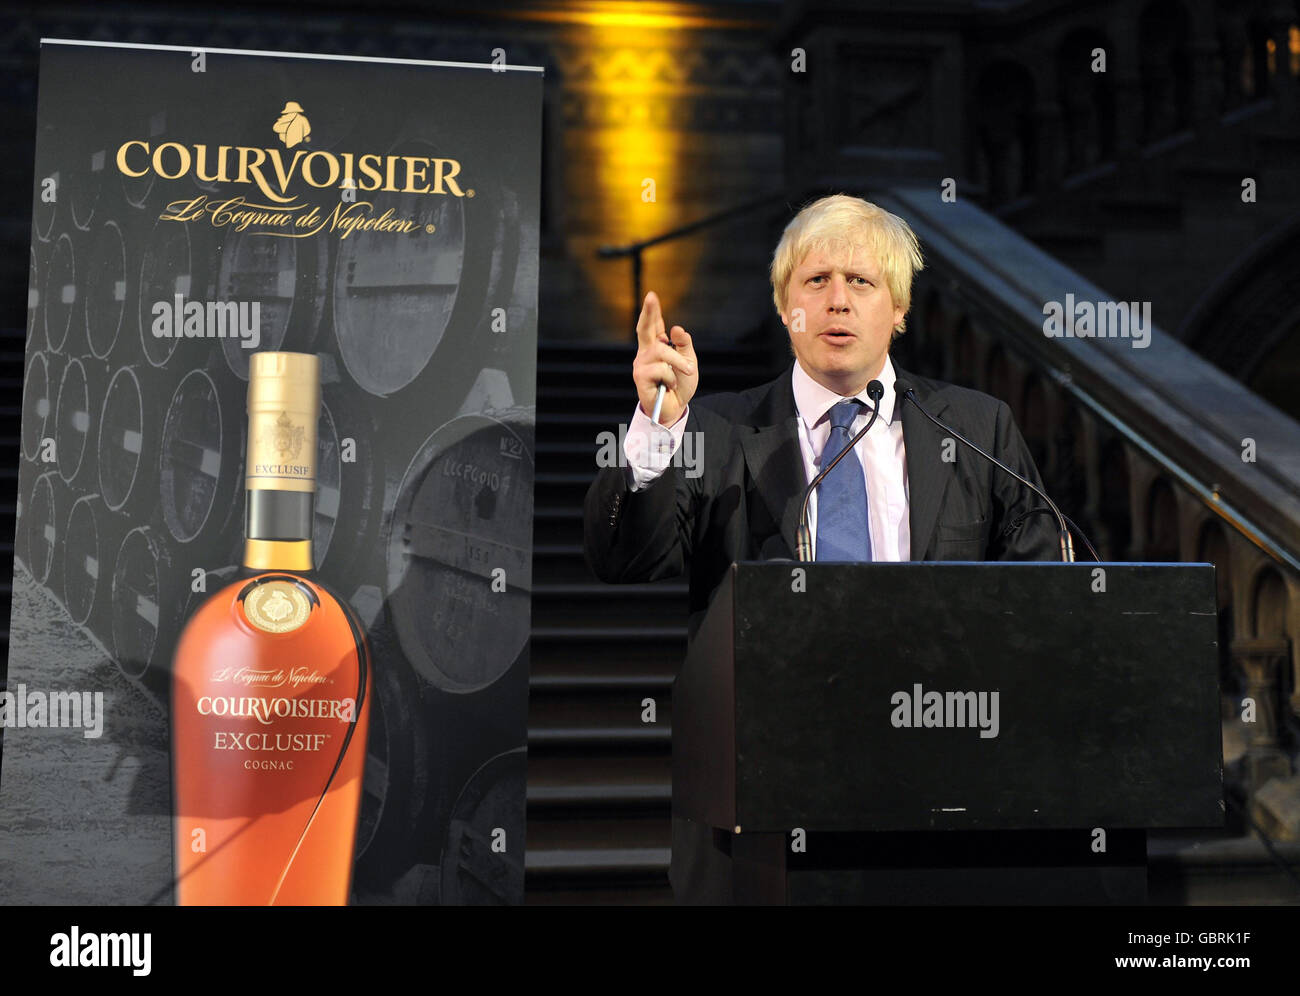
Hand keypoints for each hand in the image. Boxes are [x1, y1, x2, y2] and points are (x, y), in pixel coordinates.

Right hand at [632, 291, 697, 426]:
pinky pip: (660, 368)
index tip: (652, 296)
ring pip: (660, 351)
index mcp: (657, 347)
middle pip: (644, 329)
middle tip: (650, 297)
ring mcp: (641, 365)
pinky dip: (670, 376)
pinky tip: (668, 385)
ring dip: (677, 362)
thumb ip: (684, 345)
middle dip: (648, 312)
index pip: (653, 326)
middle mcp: (646, 354)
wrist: (676, 408)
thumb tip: (676, 328)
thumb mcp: (689, 362)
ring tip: (685, 373)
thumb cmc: (681, 385)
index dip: (652, 311)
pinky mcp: (640, 377)